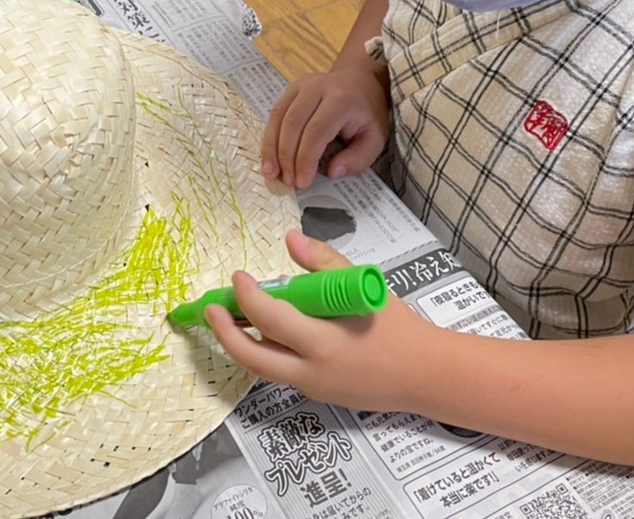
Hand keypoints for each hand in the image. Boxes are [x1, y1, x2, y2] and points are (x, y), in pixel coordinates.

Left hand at [207, 231, 431, 410]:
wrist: (424, 373)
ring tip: (229, 317)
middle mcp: (312, 371)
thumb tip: (290, 239)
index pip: (272, 320)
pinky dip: (265, 351)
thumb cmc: (396, 326)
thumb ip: (324, 262)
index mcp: (325, 343)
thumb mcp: (363, 287)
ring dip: (240, 343)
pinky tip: (262, 330)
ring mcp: (312, 387)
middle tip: (210, 309)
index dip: (248, 297)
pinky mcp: (315, 394)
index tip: (239, 276)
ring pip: (262, 368)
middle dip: (224, 333)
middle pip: (252, 357)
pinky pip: (281, 372)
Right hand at [262, 65, 388, 188]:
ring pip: (278, 118)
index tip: (302, 182)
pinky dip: (269, 138)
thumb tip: (332, 172)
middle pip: (293, 124)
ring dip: (272, 149)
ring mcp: (300, 86)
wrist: (359, 80)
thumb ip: (358, 158)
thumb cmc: (367, 113)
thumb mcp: (375, 138)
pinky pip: (274, 114)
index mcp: (341, 100)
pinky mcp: (290, 90)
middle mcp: (317, 88)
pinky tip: (269, 158)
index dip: (305, 159)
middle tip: (288, 181)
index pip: (316, 131)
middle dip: (287, 157)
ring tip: (272, 173)